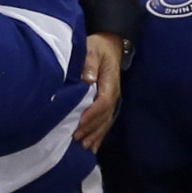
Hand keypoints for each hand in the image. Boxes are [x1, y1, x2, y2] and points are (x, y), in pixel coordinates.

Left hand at [73, 32, 122, 151]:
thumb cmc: (98, 46)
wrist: (110, 45)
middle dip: (92, 128)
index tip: (81, 122)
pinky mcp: (108, 102)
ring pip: (106, 120)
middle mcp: (113, 92)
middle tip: (78, 139)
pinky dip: (99, 134)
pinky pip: (106, 120)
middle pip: (105, 115)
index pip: (104, 101)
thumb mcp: (92, 49)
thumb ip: (89, 62)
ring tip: (85, 146)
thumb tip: (88, 79)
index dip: (93, 113)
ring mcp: (112, 98)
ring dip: (96, 134)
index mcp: (110, 81)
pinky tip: (93, 146)